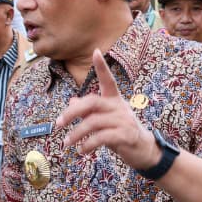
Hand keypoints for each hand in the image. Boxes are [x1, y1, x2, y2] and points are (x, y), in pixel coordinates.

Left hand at [56, 50, 158, 170]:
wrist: (144, 151)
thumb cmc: (121, 132)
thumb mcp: (105, 120)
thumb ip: (89, 111)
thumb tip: (71, 101)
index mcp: (114, 100)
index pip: (109, 80)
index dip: (102, 67)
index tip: (96, 51)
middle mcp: (119, 107)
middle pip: (92, 102)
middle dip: (72, 112)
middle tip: (58, 124)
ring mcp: (124, 121)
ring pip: (93, 122)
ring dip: (76, 134)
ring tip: (67, 143)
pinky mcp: (126, 135)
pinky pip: (101, 137)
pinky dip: (88, 144)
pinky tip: (81, 151)